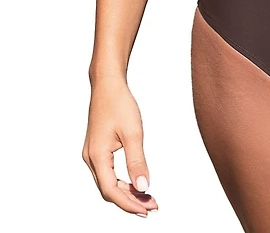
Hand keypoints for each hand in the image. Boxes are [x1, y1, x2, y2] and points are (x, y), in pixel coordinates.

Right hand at [82, 77, 158, 215]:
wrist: (108, 84)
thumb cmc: (119, 103)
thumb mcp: (133, 132)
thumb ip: (137, 161)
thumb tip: (144, 186)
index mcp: (97, 156)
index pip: (111, 190)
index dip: (129, 203)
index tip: (147, 210)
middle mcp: (91, 158)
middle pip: (108, 190)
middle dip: (130, 201)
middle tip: (152, 206)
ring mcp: (92, 154)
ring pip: (108, 183)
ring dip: (127, 192)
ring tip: (148, 197)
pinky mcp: (98, 149)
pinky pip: (108, 173)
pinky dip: (122, 181)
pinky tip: (136, 182)